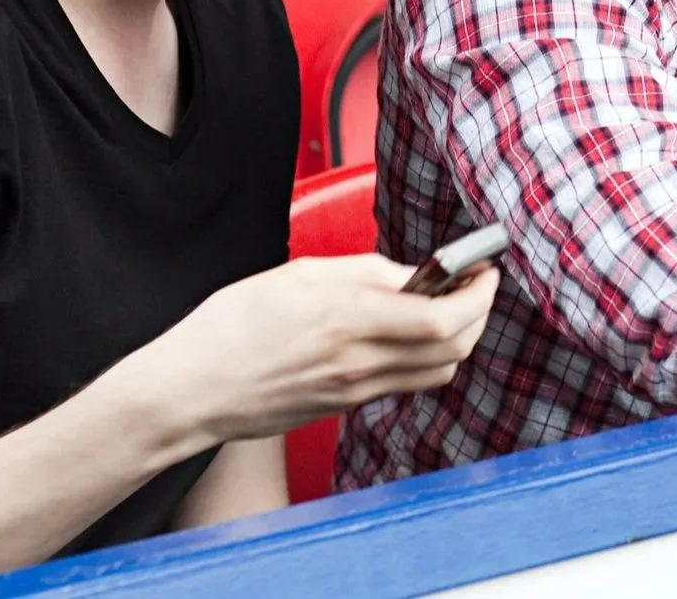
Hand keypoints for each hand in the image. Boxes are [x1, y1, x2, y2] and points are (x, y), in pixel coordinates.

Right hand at [140, 254, 499, 443]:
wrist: (192, 390)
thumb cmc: (231, 326)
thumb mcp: (298, 275)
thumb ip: (364, 272)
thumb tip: (413, 275)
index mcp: (349, 319)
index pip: (444, 317)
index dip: (478, 294)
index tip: (485, 269)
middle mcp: (360, 363)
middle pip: (454, 349)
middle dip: (477, 313)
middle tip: (473, 283)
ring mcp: (355, 391)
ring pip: (438, 372)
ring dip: (456, 338)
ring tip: (446, 304)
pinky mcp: (345, 407)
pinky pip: (406, 383)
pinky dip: (426, 356)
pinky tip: (409, 331)